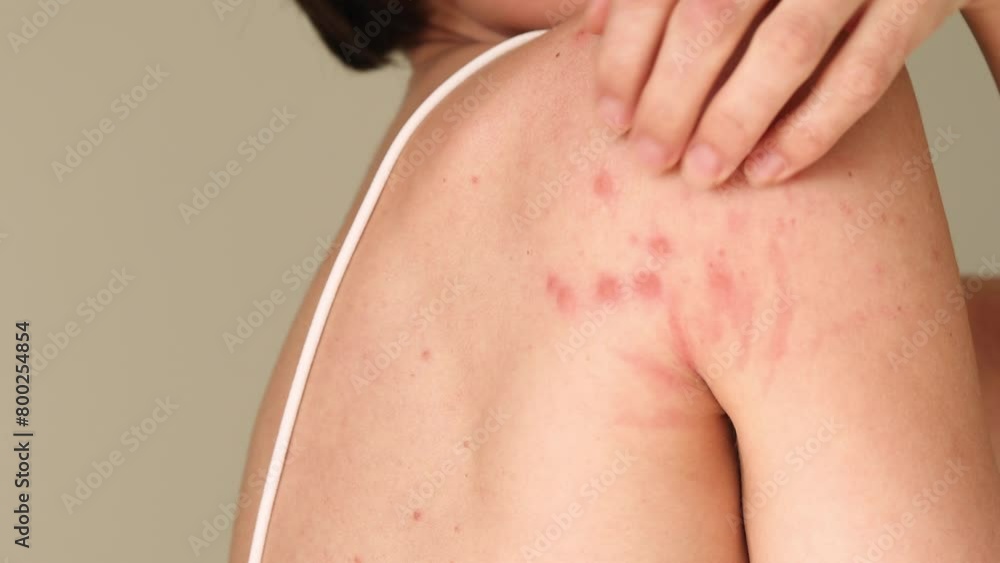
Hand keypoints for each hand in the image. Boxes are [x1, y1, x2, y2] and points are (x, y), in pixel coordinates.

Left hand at [586, 0, 966, 187]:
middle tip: (648, 157)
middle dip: (671, 98)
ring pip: (787, 48)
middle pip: (712, 18)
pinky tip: (767, 169)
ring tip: (701, 174)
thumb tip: (591, 30)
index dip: (625, 55)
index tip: (610, 116)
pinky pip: (863, 73)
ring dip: (734, 120)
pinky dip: (811, 128)